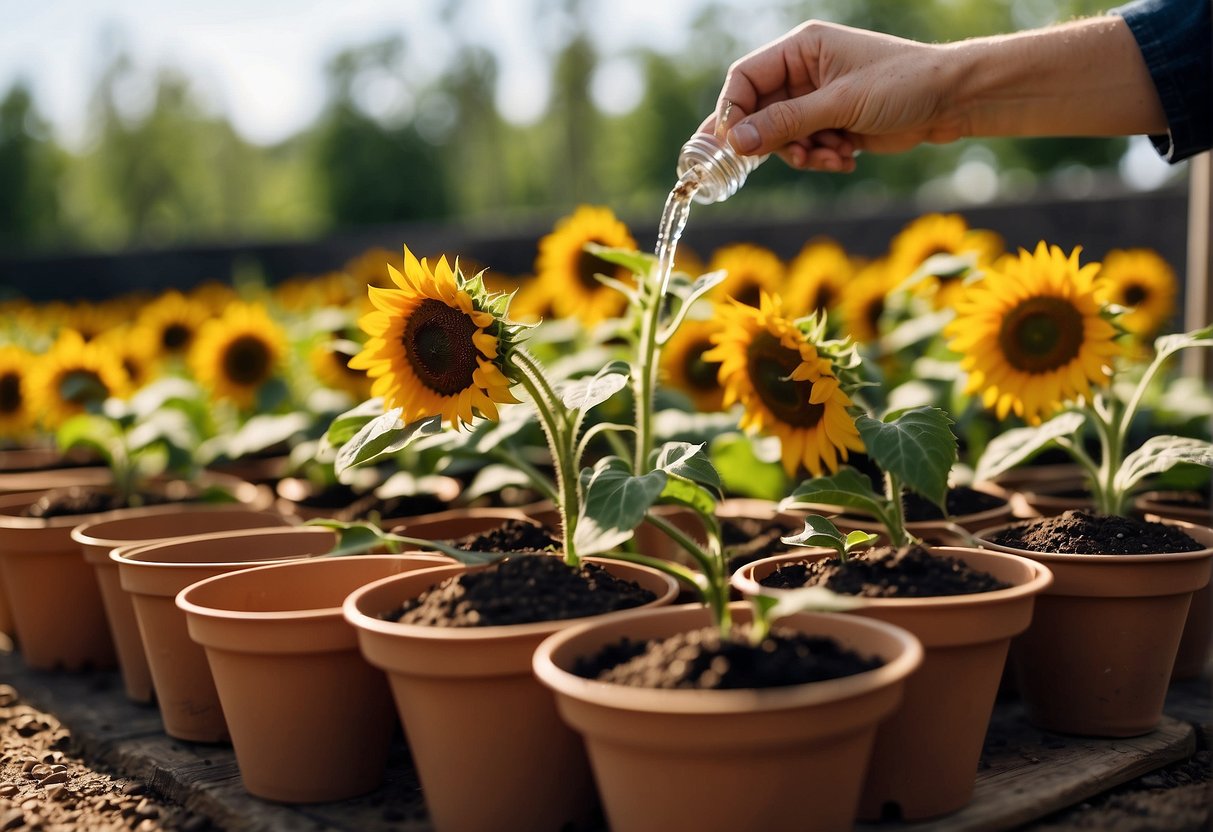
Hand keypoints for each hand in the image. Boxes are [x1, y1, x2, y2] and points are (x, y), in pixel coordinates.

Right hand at [713, 20, 966, 171]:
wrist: (951, 101)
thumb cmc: (902, 84)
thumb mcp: (840, 103)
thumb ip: (785, 123)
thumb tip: (736, 142)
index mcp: (801, 49)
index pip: (745, 78)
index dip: (732, 111)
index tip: (730, 145)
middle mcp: (803, 72)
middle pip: (760, 113)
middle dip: (773, 141)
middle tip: (781, 160)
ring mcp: (817, 99)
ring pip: (782, 137)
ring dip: (803, 154)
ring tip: (834, 156)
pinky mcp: (832, 124)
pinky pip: (806, 148)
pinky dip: (821, 158)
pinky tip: (847, 158)